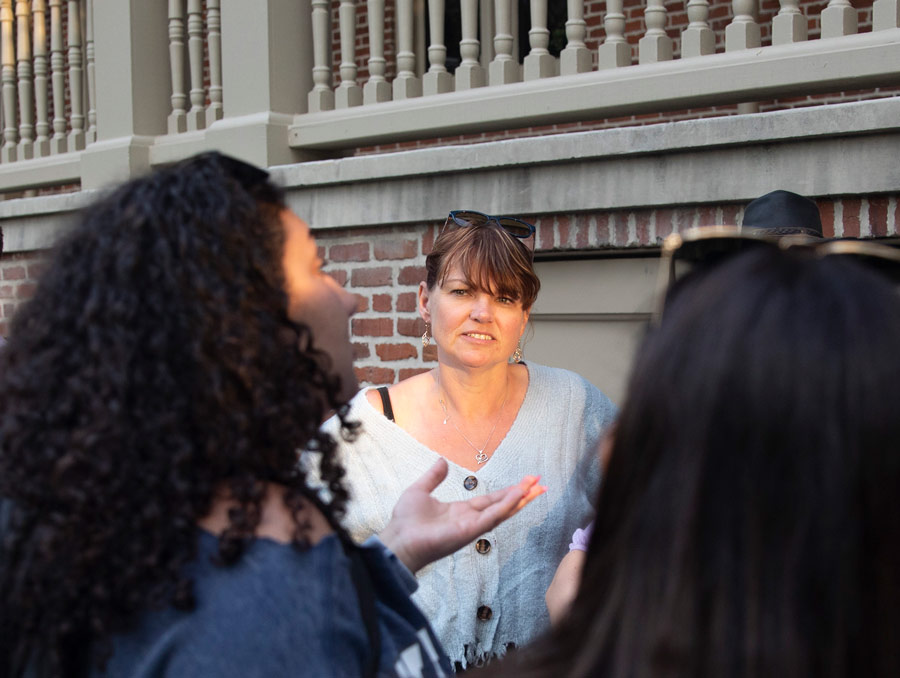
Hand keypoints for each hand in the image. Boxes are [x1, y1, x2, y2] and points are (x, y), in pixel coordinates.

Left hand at [379, 458, 545, 572]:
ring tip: (538, 487)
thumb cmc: (406, 521)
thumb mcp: (420, 491)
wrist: (398, 539)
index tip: (525, 481)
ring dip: (520, 499)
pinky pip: (492, 517)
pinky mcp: (470, 531)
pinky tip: (518, 495)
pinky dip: (506, 506)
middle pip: (503, 505)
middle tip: (541, 483)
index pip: (491, 500)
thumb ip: (433, 477)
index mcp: (461, 511)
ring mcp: (472, 527)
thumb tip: (442, 460)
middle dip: (522, 494)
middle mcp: (471, 519)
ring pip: (502, 511)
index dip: (508, 491)